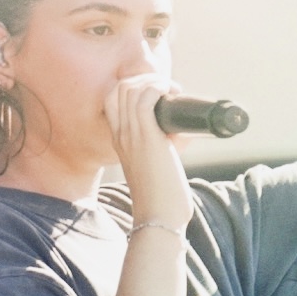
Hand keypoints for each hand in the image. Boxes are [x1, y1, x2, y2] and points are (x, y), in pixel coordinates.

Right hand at [104, 74, 191, 228]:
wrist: (159, 216)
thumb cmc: (161, 196)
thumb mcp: (153, 165)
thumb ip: (162, 146)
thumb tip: (183, 131)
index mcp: (118, 141)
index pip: (112, 99)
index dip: (133, 87)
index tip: (156, 92)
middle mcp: (120, 134)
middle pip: (120, 88)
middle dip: (145, 79)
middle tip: (167, 90)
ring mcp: (130, 134)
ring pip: (131, 87)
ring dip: (155, 81)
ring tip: (171, 91)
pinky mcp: (146, 136)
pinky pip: (146, 97)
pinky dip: (160, 87)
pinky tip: (172, 94)